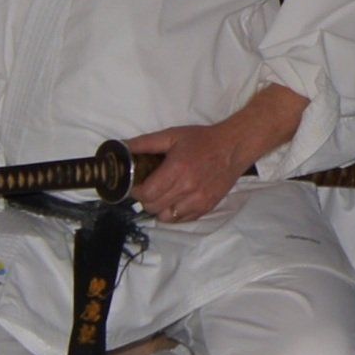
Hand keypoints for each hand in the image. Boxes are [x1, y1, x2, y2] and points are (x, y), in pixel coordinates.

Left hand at [128, 123, 248, 222]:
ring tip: (163, 197)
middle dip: (146, 200)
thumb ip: (145, 143)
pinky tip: (176, 201)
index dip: (136, 191)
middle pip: (153, 207)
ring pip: (166, 217)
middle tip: (148, 189)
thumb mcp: (172, 135)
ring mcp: (199, 200)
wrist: (234, 147)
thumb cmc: (202, 140)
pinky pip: (182, 219)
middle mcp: (188, 188)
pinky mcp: (207, 207)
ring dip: (160, 208)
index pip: (147, 194)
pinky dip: (174, 213)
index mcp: (177, 169)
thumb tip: (121, 148)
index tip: (137, 185)